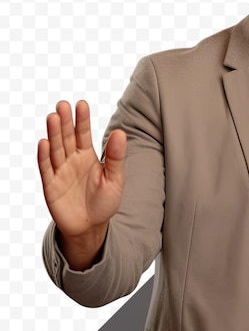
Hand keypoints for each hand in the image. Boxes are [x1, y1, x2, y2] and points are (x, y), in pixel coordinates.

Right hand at [38, 100, 125, 266]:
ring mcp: (60, 172)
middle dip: (65, 122)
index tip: (81, 104)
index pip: (84, 134)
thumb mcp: (114, 178)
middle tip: (63, 104)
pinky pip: (46, 170)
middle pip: (67, 138)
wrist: (91, 226)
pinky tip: (44, 143)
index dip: (82, 120)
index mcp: (88, 156)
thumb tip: (120, 133)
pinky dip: (44, 157)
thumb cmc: (105, 201)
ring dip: (53, 134)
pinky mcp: (51, 187)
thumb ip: (115, 157)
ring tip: (53, 117)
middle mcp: (72, 160)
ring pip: (55, 150)